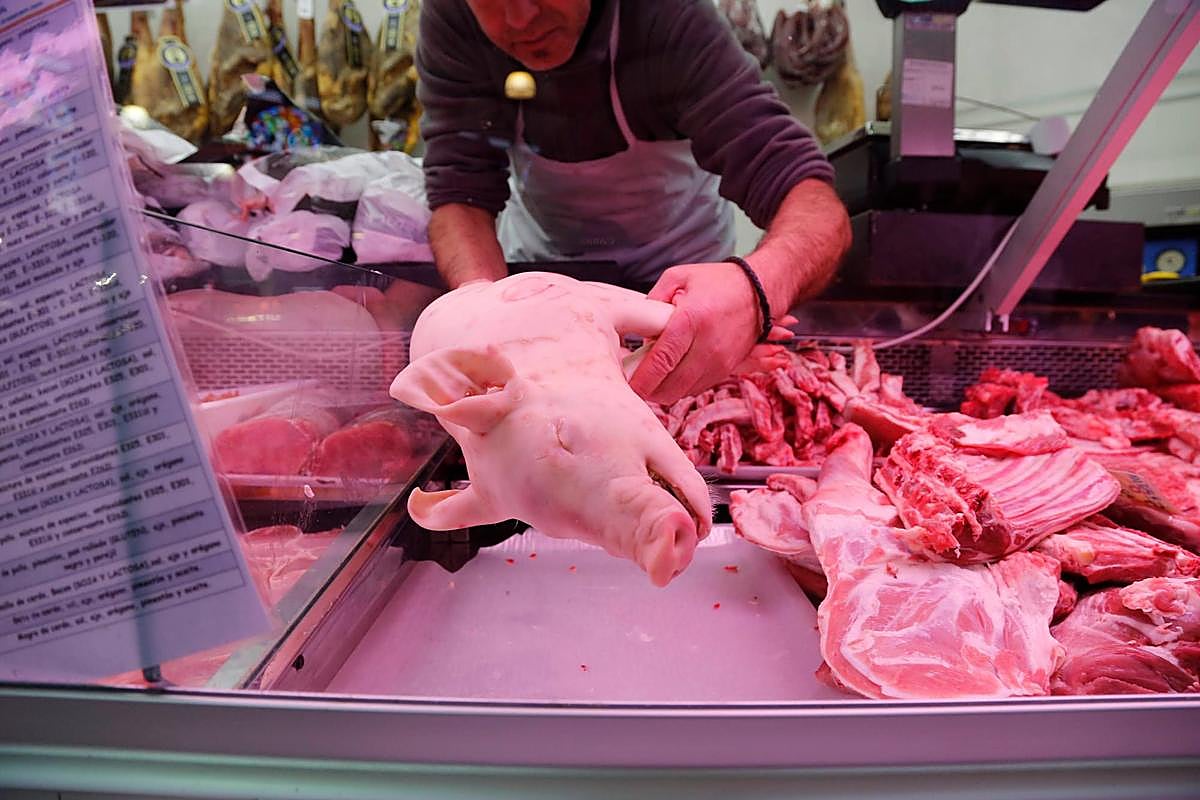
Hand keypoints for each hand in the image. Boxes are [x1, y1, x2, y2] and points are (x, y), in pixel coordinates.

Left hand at [629, 261, 767, 403]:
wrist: (760, 292)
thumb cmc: (717, 282)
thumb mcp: (678, 277)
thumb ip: (653, 300)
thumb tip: (639, 328)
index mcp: (690, 320)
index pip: (660, 361)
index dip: (641, 380)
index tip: (628, 387)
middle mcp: (707, 345)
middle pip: (671, 386)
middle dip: (649, 390)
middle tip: (636, 382)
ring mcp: (719, 361)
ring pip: (684, 391)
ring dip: (665, 390)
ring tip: (654, 376)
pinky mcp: (727, 369)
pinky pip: (698, 387)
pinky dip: (682, 385)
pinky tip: (674, 372)